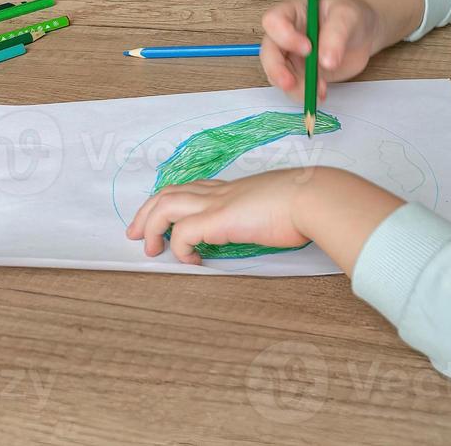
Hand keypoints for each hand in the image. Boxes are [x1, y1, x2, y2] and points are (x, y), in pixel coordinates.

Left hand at [126, 167, 402, 270]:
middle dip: (146, 212)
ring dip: (151, 226)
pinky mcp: (219, 219)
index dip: (172, 200)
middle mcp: (220, 192)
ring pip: (166, 206)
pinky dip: (180, 247)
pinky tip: (190, 260)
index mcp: (233, 189)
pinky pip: (183, 233)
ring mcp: (217, 203)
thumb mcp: (281, 209)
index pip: (192, 188)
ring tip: (149, 248)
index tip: (164, 217)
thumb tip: (276, 227)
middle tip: (135, 232)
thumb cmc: (307, 205)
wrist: (315, 197)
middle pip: (169, 193)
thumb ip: (268, 216)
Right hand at [261, 0, 380, 101]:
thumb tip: (326, 61)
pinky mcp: (300, 74)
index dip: (284, 36)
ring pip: (278, 74)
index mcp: (292, 13)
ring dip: (294, 87)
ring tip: (319, 90)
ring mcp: (291, 56)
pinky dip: (304, 94)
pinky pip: (294, 87)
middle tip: (290, 83)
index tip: (308, 48)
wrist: (364, 36)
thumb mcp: (347, 16)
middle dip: (276, 69)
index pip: (273, 21)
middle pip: (268, 51)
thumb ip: (335, 35)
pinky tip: (321, 93)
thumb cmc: (353, 18)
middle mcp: (286, 35)